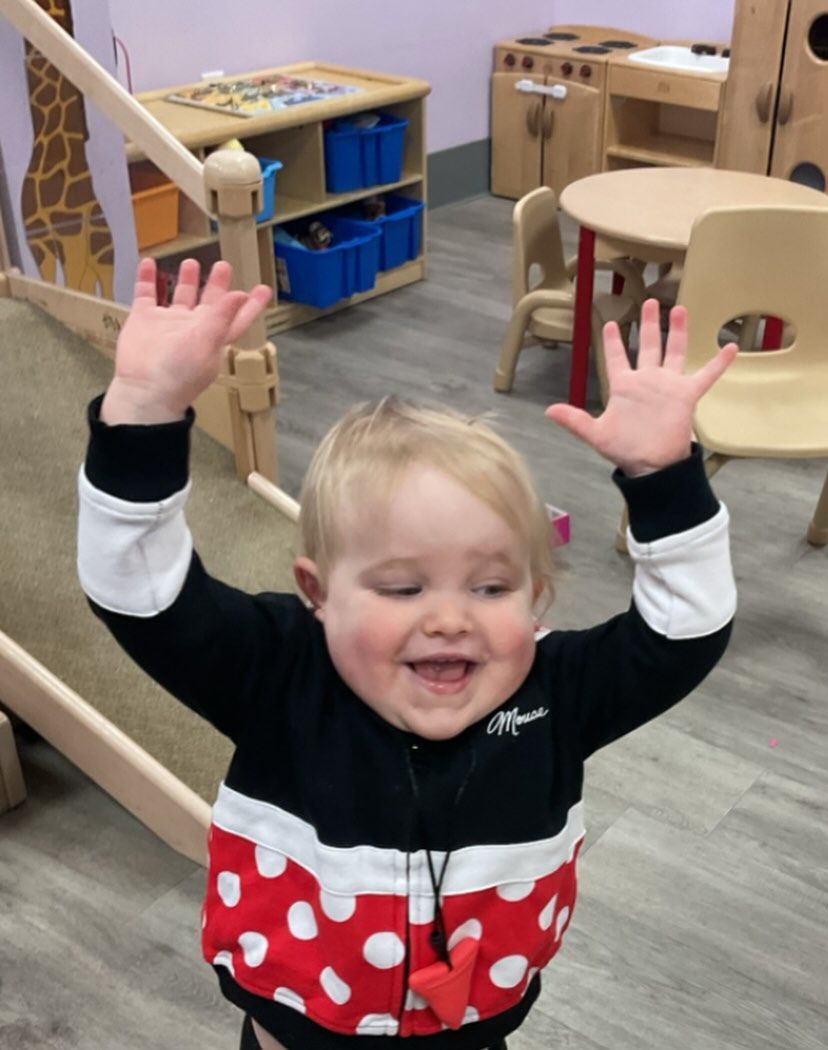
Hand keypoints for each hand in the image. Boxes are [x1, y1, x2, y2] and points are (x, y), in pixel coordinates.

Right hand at [101, 258, 271, 424]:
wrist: (144, 389)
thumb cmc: (179, 374)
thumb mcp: (206, 343)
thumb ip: (222, 317)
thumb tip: (240, 294)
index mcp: (213, 336)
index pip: (237, 317)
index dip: (250, 304)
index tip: (263, 288)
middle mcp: (193, 328)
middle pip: (209, 302)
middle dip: (216, 284)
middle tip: (223, 265)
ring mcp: (167, 324)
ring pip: (180, 296)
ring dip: (186, 280)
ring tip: (191, 262)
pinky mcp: (143, 320)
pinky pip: (146, 294)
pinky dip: (147, 278)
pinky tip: (149, 263)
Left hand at [546, 299, 737, 475]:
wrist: (653, 465)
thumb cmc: (625, 450)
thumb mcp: (596, 434)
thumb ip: (575, 420)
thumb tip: (549, 410)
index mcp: (624, 386)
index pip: (616, 358)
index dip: (613, 342)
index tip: (611, 324)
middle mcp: (647, 381)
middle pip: (647, 346)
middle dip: (648, 325)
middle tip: (649, 303)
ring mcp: (668, 386)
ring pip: (674, 352)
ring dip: (677, 331)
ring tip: (679, 309)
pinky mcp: (686, 395)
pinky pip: (705, 376)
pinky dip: (718, 363)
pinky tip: (730, 347)